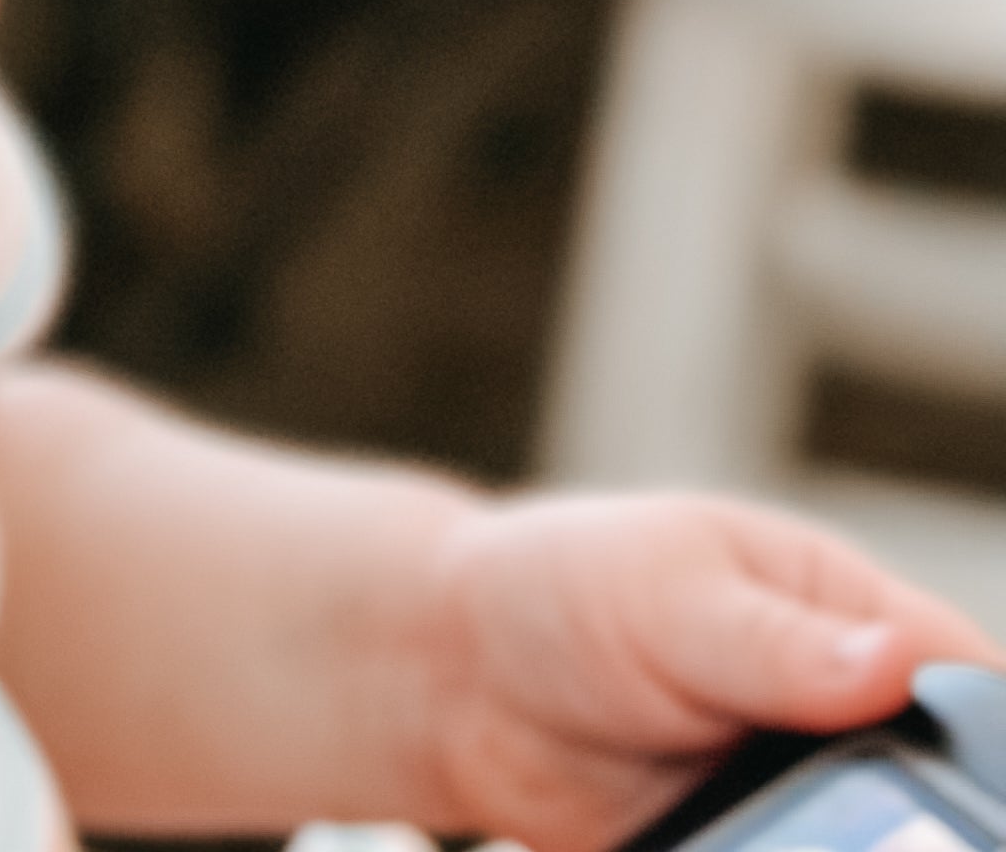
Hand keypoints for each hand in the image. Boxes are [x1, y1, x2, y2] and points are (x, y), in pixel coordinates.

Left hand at [406, 491, 997, 851]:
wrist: (458, 676)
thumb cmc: (559, 586)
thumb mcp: (665, 593)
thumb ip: (773, 642)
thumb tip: (890, 660)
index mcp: (853, 619)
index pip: (970, 694)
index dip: (979, 755)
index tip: (934, 796)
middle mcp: (850, 719)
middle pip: (933, 801)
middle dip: (908, 828)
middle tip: (836, 823)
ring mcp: (807, 799)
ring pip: (873, 847)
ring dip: (846, 851)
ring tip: (761, 835)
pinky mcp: (756, 851)